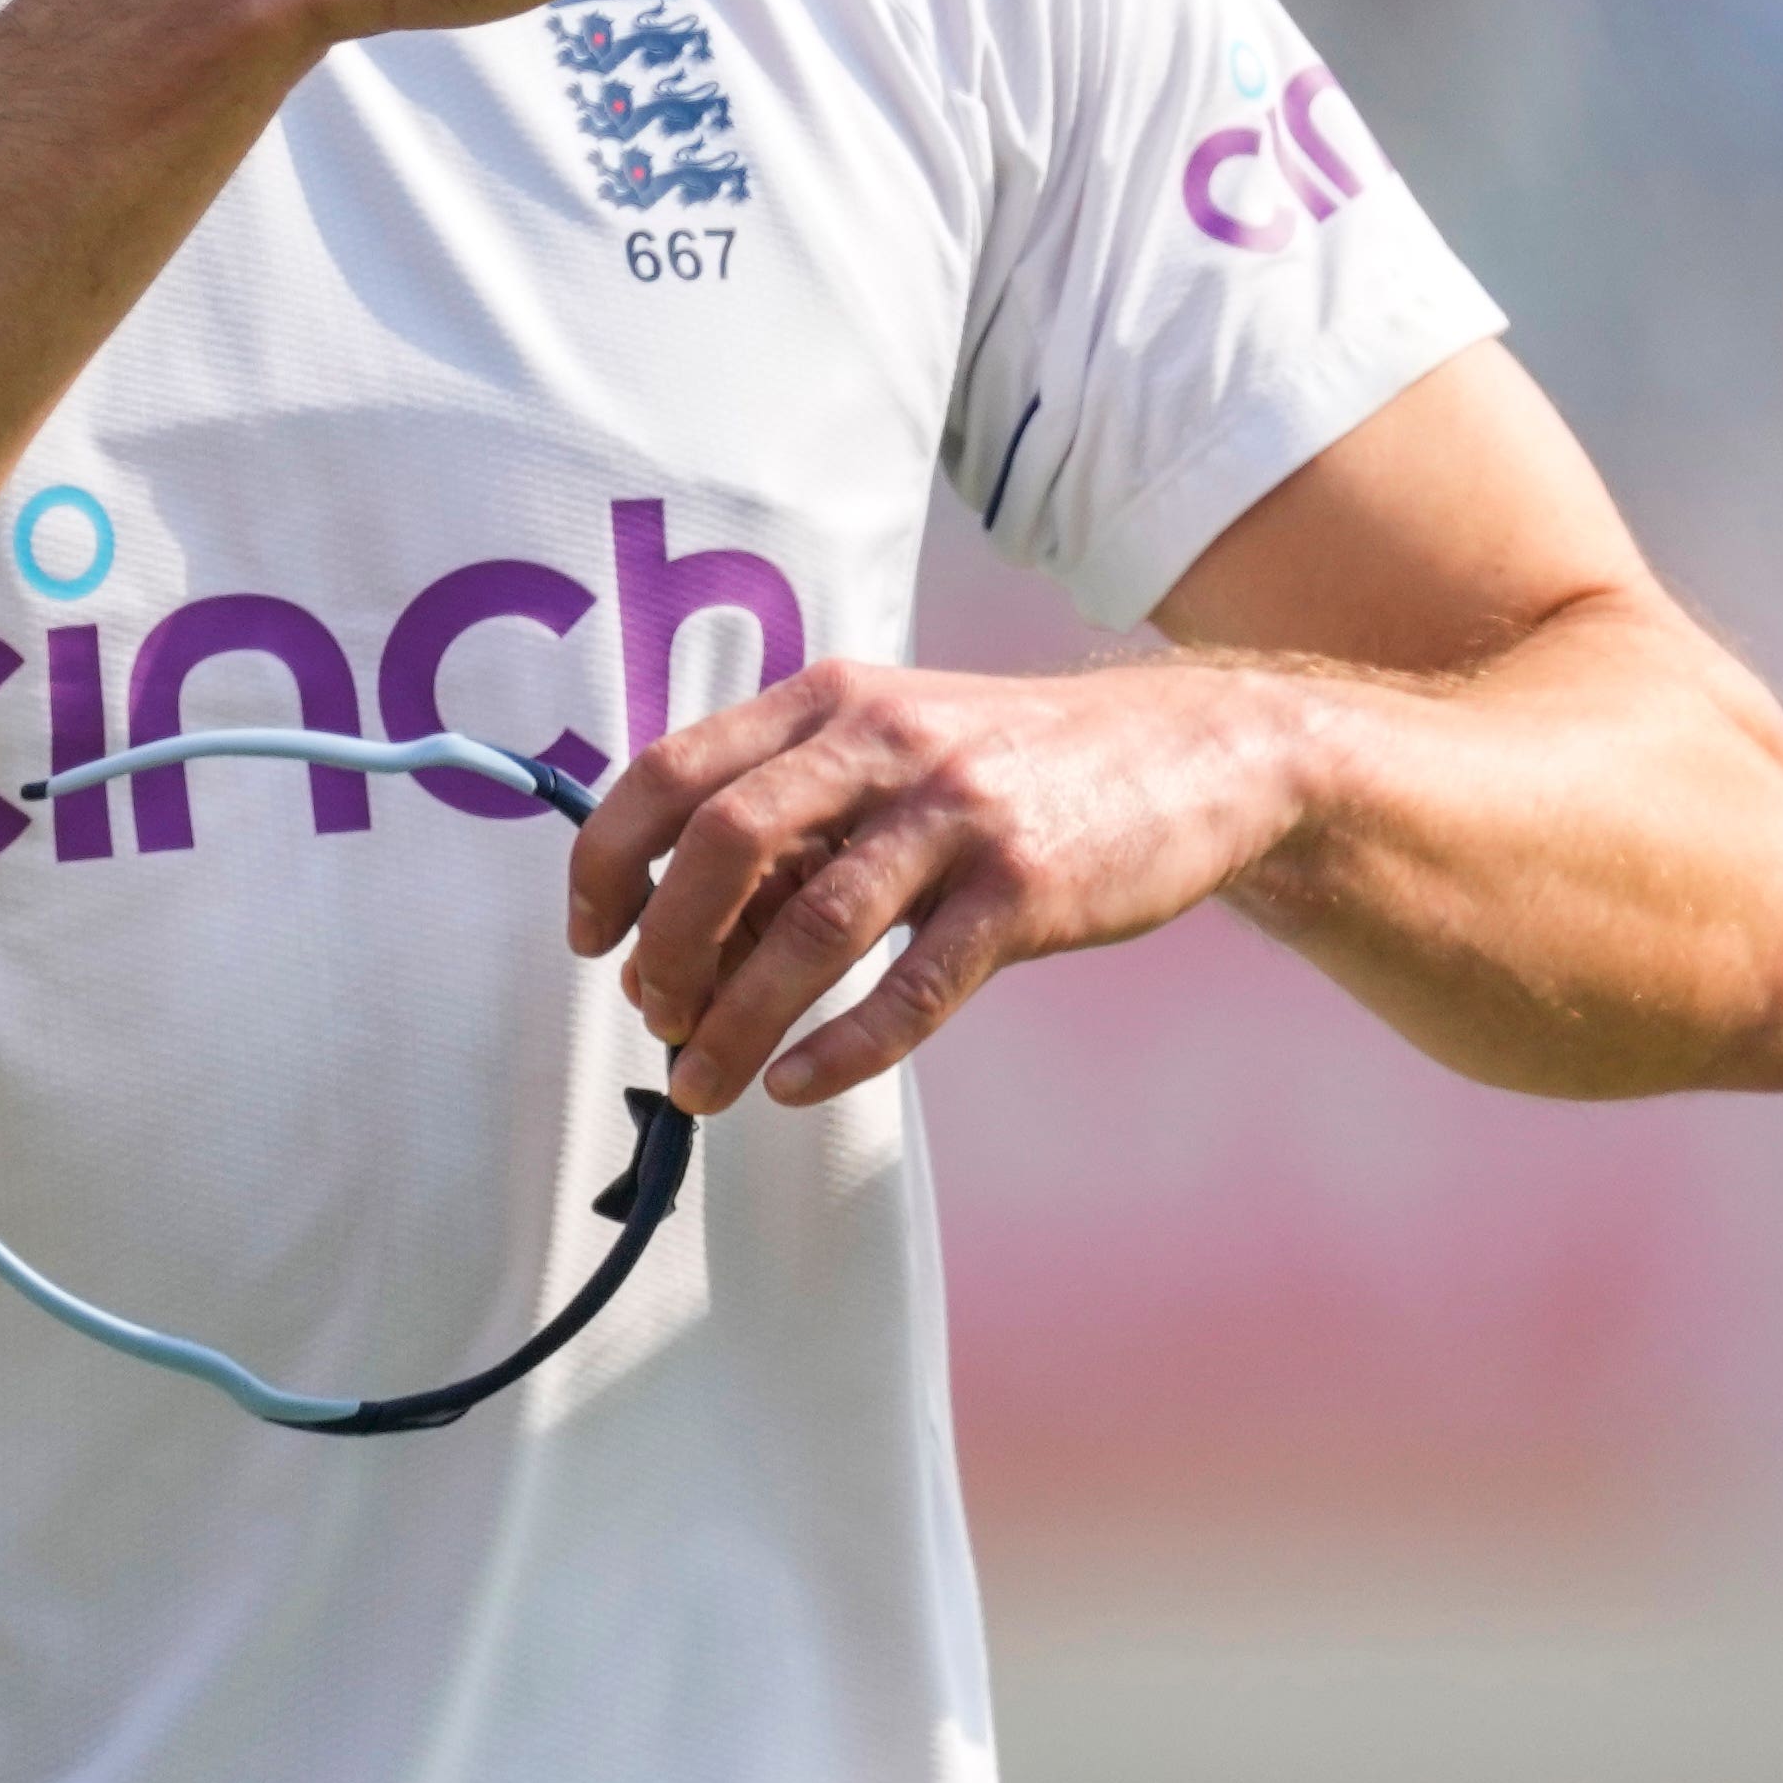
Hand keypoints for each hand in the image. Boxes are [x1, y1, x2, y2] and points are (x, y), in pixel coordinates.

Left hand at [567, 657, 1303, 1111]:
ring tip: (704, 1084)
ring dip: (737, 1020)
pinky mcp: (1024, 887)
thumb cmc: (1010, 765)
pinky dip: (843, 1047)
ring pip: (812, 926)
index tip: (593, 937)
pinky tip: (798, 1084)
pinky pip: (913, 985)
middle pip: (723, 843)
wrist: (1189, 754)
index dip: (607, 859)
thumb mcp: (893, 742)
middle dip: (668, 945)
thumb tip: (679, 938)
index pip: (672, 770)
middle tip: (655, 1015)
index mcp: (829, 698)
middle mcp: (883, 739)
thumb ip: (791, 814)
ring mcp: (956, 813)